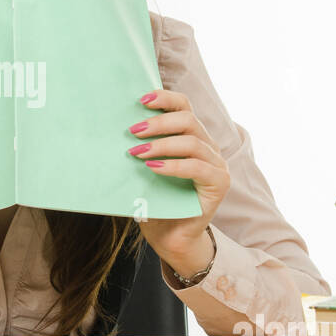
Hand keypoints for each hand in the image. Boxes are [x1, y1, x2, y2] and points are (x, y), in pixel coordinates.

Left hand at [126, 88, 230, 272]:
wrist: (168, 237)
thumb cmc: (155, 201)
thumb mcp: (145, 168)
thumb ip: (142, 146)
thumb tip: (117, 126)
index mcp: (193, 136)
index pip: (184, 106)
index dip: (164, 98)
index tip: (140, 100)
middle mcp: (209, 147)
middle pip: (188, 120)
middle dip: (158, 122)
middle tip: (133, 132)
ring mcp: (217, 165)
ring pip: (192, 142)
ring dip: (162, 144)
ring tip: (137, 152)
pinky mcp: (219, 184)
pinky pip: (198, 168)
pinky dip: (174, 165)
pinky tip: (153, 167)